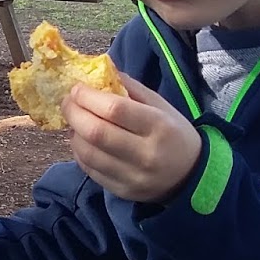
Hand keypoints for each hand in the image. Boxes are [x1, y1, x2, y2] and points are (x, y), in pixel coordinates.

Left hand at [62, 73, 202, 203]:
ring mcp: (133, 176)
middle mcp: (146, 154)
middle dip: (74, 113)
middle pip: (96, 132)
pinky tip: (83, 141)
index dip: (88, 97)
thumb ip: (130, 87)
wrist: (192, 175)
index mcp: (159, 126)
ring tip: (75, 122)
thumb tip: (100, 68)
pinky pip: (90, 170)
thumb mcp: (161, 106)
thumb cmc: (173, 133)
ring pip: (88, 153)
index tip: (76, 88)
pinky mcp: (123, 191)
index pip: (115, 109)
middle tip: (67, 102)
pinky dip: (80, 152)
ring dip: (74, 133)